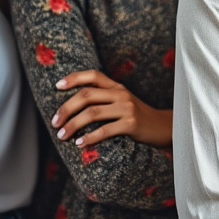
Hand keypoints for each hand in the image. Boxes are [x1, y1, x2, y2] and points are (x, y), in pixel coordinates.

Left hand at [50, 70, 172, 148]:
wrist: (163, 127)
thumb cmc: (136, 116)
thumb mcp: (122, 102)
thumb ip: (104, 99)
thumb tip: (72, 107)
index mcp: (117, 87)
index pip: (93, 75)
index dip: (74, 78)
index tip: (57, 86)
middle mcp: (121, 94)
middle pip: (87, 95)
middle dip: (66, 109)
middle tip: (55, 123)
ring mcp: (127, 108)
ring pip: (92, 113)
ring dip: (73, 125)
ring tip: (62, 136)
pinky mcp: (132, 124)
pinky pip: (105, 130)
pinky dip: (90, 137)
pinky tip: (80, 144)